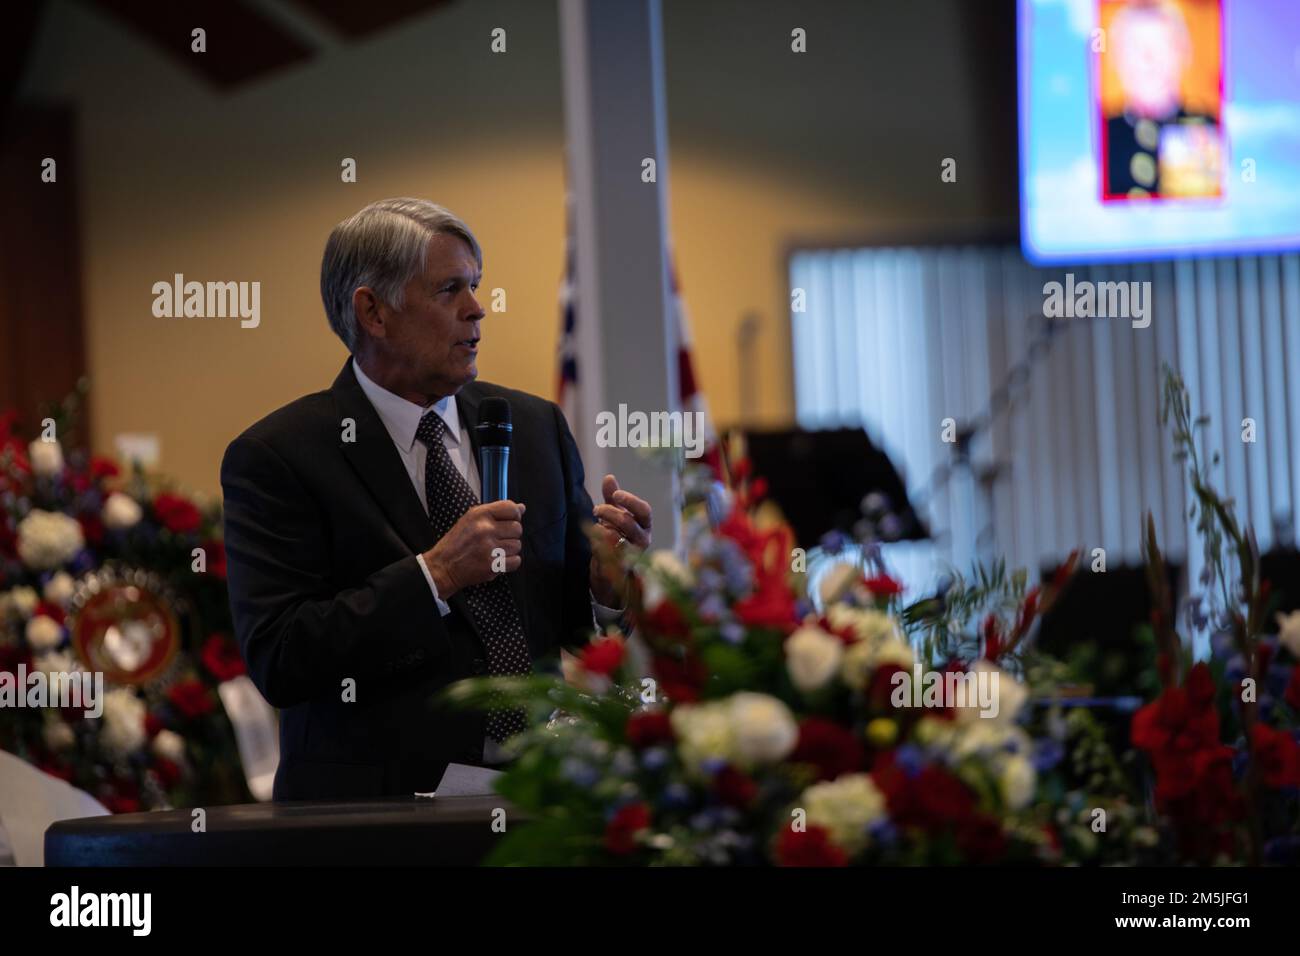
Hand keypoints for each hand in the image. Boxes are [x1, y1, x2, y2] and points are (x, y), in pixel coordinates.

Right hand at [423, 500, 524, 599]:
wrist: (443, 567)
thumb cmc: (457, 543)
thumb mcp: (471, 519)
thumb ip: (497, 512)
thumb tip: (522, 508)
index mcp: (479, 514)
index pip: (511, 508)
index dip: (514, 516)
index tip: (508, 522)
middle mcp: (485, 529)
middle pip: (517, 528)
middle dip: (510, 535)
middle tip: (497, 540)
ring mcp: (489, 548)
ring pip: (517, 545)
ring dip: (509, 550)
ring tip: (494, 551)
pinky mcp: (493, 565)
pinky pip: (516, 561)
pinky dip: (509, 563)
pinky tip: (497, 561)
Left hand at [590, 474, 651, 606]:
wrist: (612, 565)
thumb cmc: (617, 533)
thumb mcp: (616, 513)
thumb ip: (613, 496)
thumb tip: (609, 477)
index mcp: (645, 525)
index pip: (644, 511)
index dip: (630, 501)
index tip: (615, 495)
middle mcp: (643, 539)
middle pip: (629, 523)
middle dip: (610, 513)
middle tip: (596, 509)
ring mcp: (632, 554)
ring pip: (617, 538)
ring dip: (602, 525)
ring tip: (593, 521)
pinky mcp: (619, 566)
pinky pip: (606, 551)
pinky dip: (597, 541)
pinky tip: (593, 534)